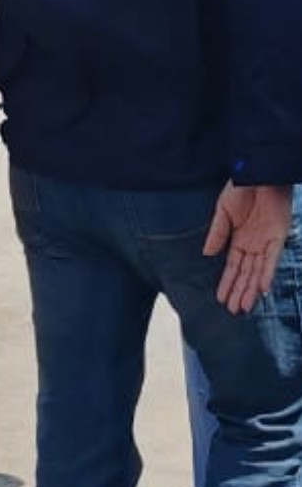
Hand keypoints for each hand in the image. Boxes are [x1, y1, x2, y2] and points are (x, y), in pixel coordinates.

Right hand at [203, 181, 292, 313]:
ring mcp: (266, 242)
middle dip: (239, 292)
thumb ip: (217, 233)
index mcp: (238, 239)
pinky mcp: (279, 237)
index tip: (220, 298)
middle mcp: (253, 245)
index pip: (232, 267)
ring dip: (252, 289)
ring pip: (258, 271)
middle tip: (233, 311)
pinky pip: (272, 259)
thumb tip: (207, 254)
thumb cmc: (240, 189)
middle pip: (246, 273)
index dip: (227, 282)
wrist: (258, 175)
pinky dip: (267, 273)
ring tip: (244, 307)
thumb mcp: (222, 211)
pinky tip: (262, 288)